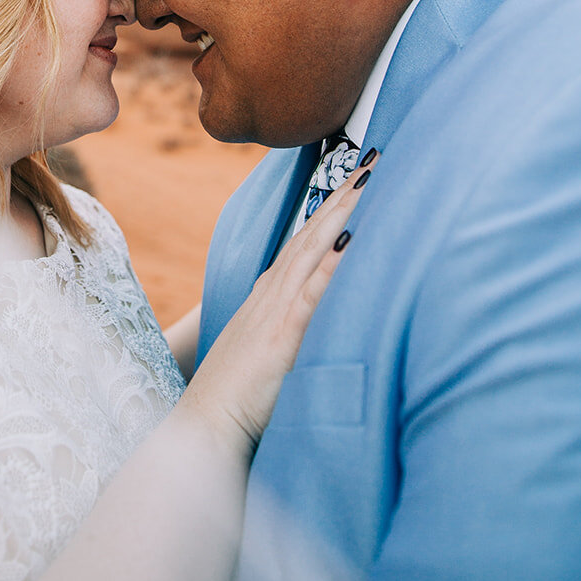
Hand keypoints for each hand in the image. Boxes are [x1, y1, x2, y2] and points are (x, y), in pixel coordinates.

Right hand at [178, 156, 376, 457]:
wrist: (206, 424)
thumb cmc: (239, 396)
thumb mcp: (270, 351)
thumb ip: (294, 328)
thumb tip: (321, 316)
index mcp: (272, 295)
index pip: (307, 239)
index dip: (332, 205)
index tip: (358, 175)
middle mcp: (274, 292)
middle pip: (314, 231)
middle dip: (344, 193)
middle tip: (374, 156)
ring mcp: (277, 309)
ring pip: (315, 248)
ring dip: (342, 212)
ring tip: (369, 179)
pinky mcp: (283, 335)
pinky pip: (313, 293)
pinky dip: (334, 264)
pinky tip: (354, 240)